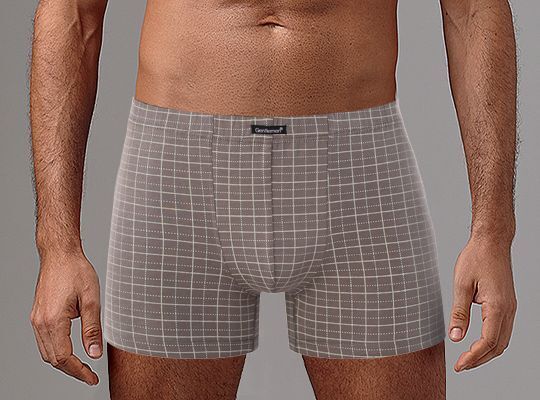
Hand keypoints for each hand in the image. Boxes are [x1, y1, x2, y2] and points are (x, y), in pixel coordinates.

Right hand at [30, 250, 101, 384]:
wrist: (60, 254)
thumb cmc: (76, 271)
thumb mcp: (91, 300)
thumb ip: (92, 329)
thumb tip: (95, 353)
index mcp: (53, 321)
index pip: (64, 358)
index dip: (79, 372)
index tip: (93, 378)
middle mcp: (40, 323)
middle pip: (53, 359)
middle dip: (72, 370)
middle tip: (90, 375)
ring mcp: (36, 320)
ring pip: (47, 353)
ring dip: (64, 363)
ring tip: (83, 366)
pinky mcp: (37, 316)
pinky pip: (44, 342)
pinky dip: (57, 351)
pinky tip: (70, 350)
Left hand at [448, 237, 516, 371]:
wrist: (492, 242)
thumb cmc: (476, 258)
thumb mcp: (461, 285)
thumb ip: (459, 313)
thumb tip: (456, 337)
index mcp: (497, 306)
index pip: (487, 342)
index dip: (473, 357)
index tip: (458, 365)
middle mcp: (508, 310)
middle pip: (498, 346)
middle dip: (480, 360)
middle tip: (461, 366)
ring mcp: (510, 307)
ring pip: (502, 340)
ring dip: (486, 353)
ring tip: (467, 358)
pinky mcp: (507, 304)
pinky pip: (502, 330)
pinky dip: (491, 342)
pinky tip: (477, 343)